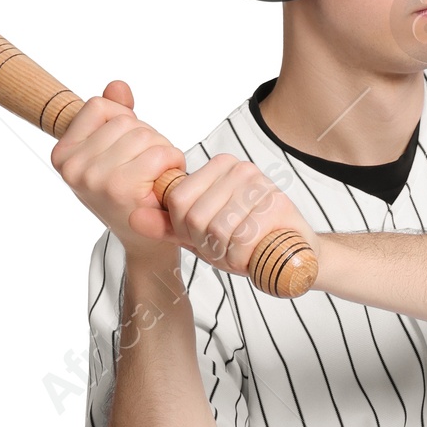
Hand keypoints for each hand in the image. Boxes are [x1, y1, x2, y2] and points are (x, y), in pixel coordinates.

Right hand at [51, 79, 185, 253]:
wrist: (145, 239)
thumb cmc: (130, 194)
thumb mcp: (113, 151)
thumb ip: (115, 115)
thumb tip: (118, 87)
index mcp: (63, 154)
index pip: (98, 106)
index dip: (124, 120)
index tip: (127, 149)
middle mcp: (72, 167)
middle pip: (125, 121)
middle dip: (147, 138)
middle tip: (148, 168)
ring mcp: (94, 178)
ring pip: (143, 135)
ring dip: (162, 151)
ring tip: (156, 175)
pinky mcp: (120, 189)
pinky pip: (158, 153)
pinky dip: (172, 162)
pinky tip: (164, 181)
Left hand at [159, 151, 313, 279]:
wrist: (293, 254)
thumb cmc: (245, 241)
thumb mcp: (199, 234)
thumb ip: (167, 225)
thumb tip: (133, 216)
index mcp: (219, 167)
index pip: (178, 200)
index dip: (184, 230)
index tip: (205, 238)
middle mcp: (239, 169)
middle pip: (195, 216)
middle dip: (206, 244)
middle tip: (225, 249)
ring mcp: (259, 184)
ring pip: (216, 229)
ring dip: (224, 253)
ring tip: (239, 251)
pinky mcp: (276, 205)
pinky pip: (240, 241)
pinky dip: (241, 259)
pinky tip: (253, 256)